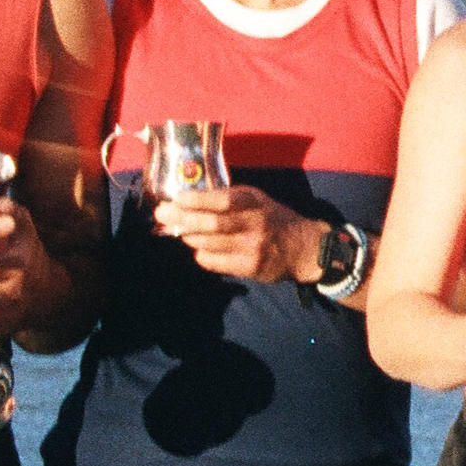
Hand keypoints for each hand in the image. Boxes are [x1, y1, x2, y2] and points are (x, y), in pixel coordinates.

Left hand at [158, 185, 319, 283]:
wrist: (303, 248)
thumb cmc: (273, 219)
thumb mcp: (256, 200)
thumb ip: (229, 198)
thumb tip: (189, 198)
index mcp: (255, 203)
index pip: (222, 200)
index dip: (196, 200)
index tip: (176, 198)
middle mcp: (255, 224)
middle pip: (212, 224)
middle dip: (182, 219)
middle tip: (162, 215)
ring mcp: (252, 248)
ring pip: (209, 243)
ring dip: (188, 237)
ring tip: (179, 231)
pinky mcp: (250, 268)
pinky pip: (215, 262)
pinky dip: (201, 254)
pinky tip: (200, 248)